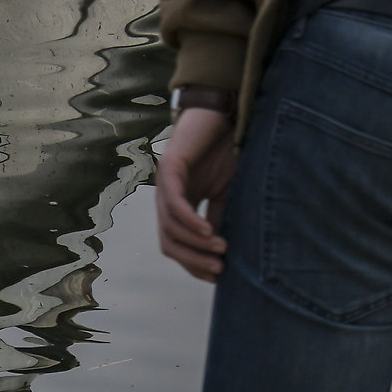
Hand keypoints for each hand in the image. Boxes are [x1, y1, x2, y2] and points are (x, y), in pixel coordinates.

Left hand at [156, 106, 237, 281]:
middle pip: (169, 243)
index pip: (178, 245)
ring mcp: (165, 184)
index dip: (194, 264)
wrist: (222, 113)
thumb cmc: (227, 149)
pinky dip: (190, 222)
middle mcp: (166, 198)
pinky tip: (209, 232)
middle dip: (193, 262)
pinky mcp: (170, 168)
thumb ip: (219, 217)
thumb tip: (223, 250)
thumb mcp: (227, 191)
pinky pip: (175, 204)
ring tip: (221, 251)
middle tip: (219, 271)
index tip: (219, 277)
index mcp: (180, 205)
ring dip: (195, 245)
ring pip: (170, 228)